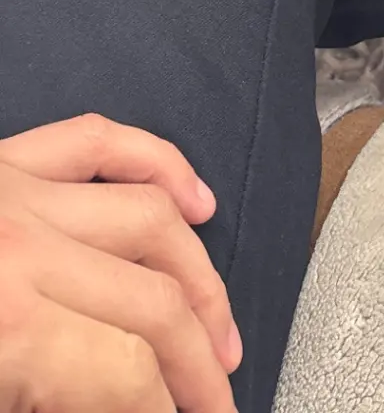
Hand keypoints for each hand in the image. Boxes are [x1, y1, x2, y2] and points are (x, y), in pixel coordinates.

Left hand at [0, 114, 241, 410]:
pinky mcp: (2, 162)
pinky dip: (159, 164)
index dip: (172, 407)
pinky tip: (196, 202)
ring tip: (218, 328)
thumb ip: (53, 404)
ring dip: (197, 276)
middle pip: (154, 299)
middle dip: (198, 359)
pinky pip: (99, 141)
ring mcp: (14, 192)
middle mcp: (21, 248)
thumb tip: (135, 405)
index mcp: (8, 326)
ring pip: (149, 216)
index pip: (130, 372)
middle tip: (215, 396)